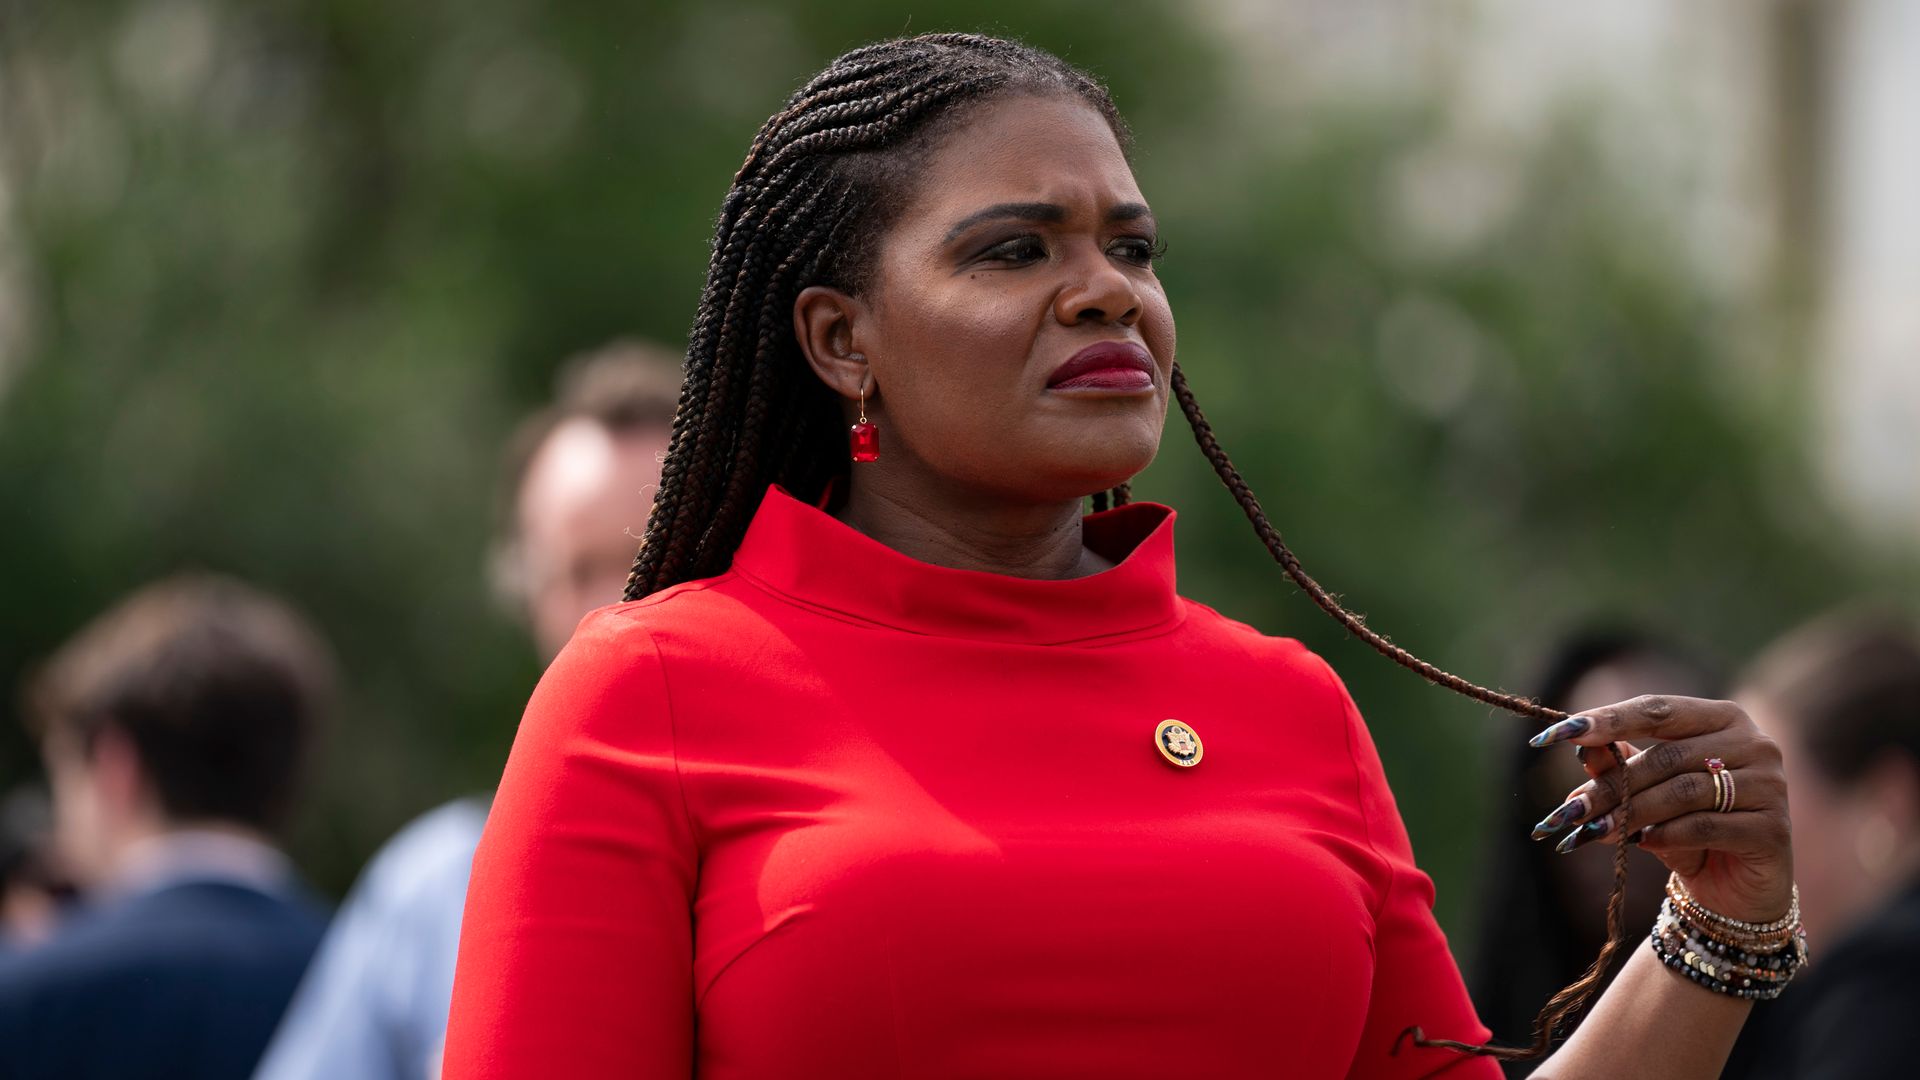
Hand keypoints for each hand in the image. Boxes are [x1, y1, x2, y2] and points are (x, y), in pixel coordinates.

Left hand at [1528, 695, 1793, 923]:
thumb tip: (1581, 747)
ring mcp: (1770, 785)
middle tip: (1567, 810)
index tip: (1557, 734)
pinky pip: (1706, 825)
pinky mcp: (1773, 829)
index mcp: (1723, 718)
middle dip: (1611, 784)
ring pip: (1684, 791)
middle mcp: (1754, 743)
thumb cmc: (1688, 829)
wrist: (1737, 891)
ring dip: (1630, 812)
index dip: (1606, 720)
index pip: (1657, 710)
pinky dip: (1666, 834)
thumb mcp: (1647, 794)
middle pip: (1666, 757)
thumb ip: (1619, 766)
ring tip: (1591, 830)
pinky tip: (1639, 843)